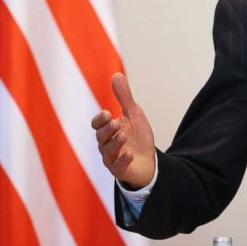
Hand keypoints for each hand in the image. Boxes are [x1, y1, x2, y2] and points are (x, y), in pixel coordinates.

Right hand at [91, 73, 156, 188]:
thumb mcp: (134, 114)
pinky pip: (118, 167)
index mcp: (108, 130)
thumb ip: (124, 97)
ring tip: (124, 135)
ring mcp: (112, 159)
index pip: (97, 124)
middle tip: (116, 123)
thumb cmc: (138, 137)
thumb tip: (116, 74)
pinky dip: (123, 160)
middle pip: (100, 137)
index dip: (100, 119)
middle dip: (107, 130)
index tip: (107, 113)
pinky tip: (129, 154)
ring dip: (115, 143)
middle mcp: (106, 145)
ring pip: (107, 152)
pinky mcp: (121, 171)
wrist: (149, 160)